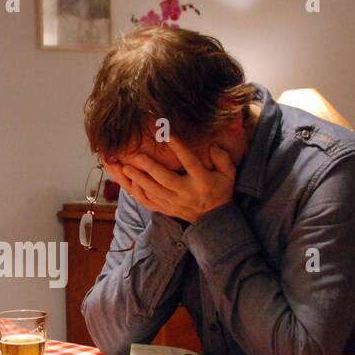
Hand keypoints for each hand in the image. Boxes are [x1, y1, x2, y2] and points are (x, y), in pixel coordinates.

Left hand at [105, 141, 235, 221]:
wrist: (213, 219)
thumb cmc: (220, 191)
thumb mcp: (228, 175)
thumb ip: (222, 159)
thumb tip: (212, 146)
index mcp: (202, 181)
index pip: (189, 162)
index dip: (179, 148)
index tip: (168, 134)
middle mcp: (187, 193)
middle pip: (165, 179)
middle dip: (149, 167)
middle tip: (136, 155)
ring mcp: (175, 203)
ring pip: (154, 191)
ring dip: (139, 179)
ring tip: (126, 168)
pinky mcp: (167, 210)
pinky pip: (150, 203)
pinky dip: (139, 194)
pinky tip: (130, 184)